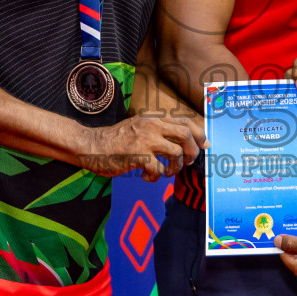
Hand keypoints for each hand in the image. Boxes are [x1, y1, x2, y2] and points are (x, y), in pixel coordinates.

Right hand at [81, 112, 204, 181]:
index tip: (205, 146)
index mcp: (153, 118)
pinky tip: (147, 176)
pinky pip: (158, 169)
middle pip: (186, 134)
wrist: (92, 145)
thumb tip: (183, 143)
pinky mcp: (137, 155)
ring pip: (176, 153)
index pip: (185, 121)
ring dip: (175, 167)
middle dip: (192, 151)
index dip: (199, 134)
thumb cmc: (116, 140)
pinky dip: (156, 177)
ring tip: (165, 172)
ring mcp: (145, 140)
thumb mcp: (139, 128)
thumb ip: (159, 131)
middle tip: (186, 162)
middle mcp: (151, 125)